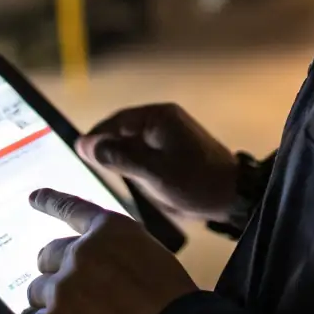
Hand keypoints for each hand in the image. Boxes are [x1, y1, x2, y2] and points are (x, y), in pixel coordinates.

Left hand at [27, 188, 196, 313]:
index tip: (33, 197)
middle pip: (47, 255)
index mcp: (108, 230)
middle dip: (56, 271)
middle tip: (72, 293)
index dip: (50, 202)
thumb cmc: (171, 306)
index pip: (71, 208)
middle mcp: (79, 252)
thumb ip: (117, 254)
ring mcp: (61, 289)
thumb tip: (97, 268)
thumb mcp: (152, 259)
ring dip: (52, 304)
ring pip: (38, 292)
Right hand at [77, 103, 237, 220]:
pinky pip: (145, 149)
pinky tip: (129, 177)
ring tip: (106, 174)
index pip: (116, 121)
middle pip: (123, 129)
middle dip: (106, 146)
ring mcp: (170, 133)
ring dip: (120, 155)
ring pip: (133, 141)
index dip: (96, 137)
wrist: (235, 195)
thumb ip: (120, 157)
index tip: (78, 153)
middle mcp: (164, 119)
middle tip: (89, 166)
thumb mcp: (154, 173)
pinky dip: (134, 161)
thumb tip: (85, 144)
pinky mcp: (174, 148)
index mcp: (159, 117)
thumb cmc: (196, 183)